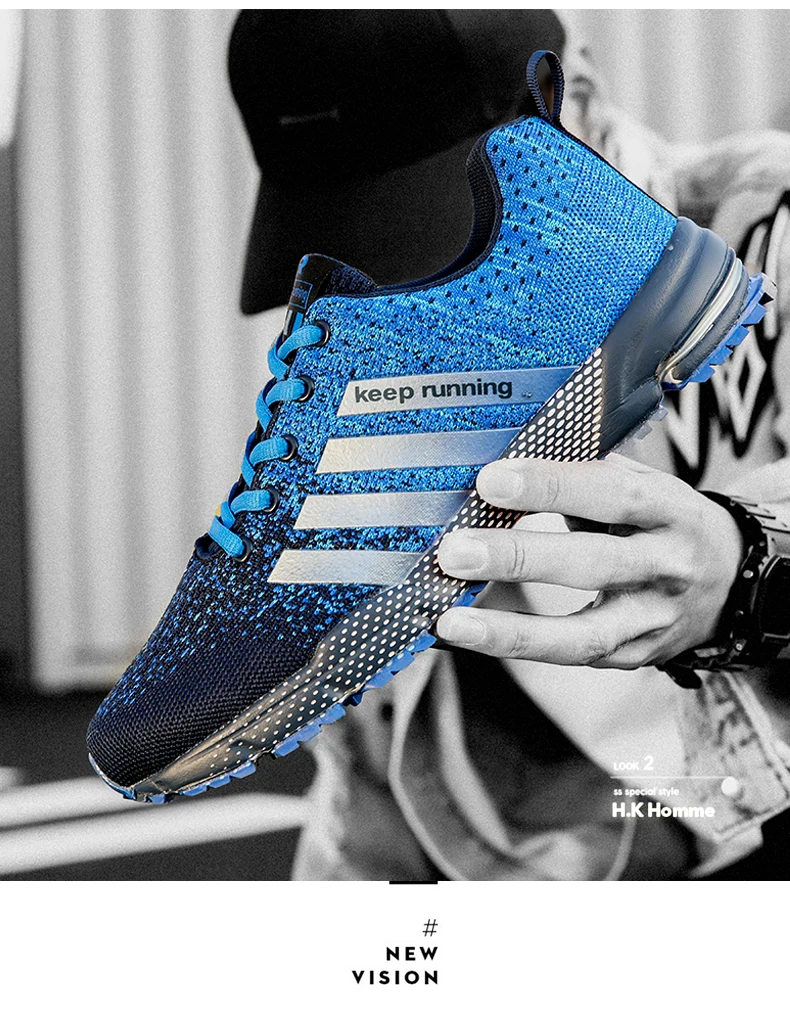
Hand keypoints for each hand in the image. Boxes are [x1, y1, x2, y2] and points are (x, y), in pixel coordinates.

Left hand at [435, 454, 743, 668]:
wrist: (730, 582)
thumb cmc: (661, 521)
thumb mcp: (641, 486)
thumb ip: (584, 475)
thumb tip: (503, 459)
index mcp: (670, 510)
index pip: (611, 494)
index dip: (551, 487)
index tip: (491, 480)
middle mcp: (668, 566)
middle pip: (594, 565)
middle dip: (520, 558)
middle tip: (456, 551)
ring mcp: (653, 619)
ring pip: (584, 634)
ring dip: (513, 631)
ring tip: (454, 623)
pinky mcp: (635, 656)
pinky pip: (572, 657)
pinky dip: (518, 647)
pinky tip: (471, 635)